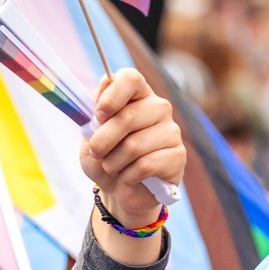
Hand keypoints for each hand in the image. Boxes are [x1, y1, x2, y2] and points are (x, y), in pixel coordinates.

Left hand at [79, 67, 185, 228]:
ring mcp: (172, 131)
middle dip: (101, 141)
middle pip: (126, 117)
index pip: (130, 78)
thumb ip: (94, 109)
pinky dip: (127, 177)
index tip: (98, 115)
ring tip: (113, 167)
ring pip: (133, 146)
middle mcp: (158, 108)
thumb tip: (104, 83)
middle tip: (96, 152)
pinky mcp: (178, 156)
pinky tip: (129, 178)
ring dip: (112, 162)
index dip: (111, 96)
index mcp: (137, 94)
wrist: (117, 191)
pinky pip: (145, 166)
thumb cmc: (104, 157)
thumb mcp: (90, 134)